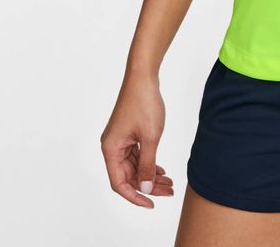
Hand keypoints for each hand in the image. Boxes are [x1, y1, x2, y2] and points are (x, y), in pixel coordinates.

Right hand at [100, 71, 174, 207]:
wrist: (143, 77)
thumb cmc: (144, 103)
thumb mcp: (150, 137)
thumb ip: (148, 164)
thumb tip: (145, 187)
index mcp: (111, 149)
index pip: (119, 183)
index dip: (135, 196)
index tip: (152, 203)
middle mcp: (112, 146)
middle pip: (128, 176)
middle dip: (148, 185)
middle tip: (168, 191)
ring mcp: (120, 140)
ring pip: (134, 166)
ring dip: (150, 174)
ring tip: (169, 182)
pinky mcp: (128, 133)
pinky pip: (136, 155)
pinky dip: (148, 163)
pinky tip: (161, 170)